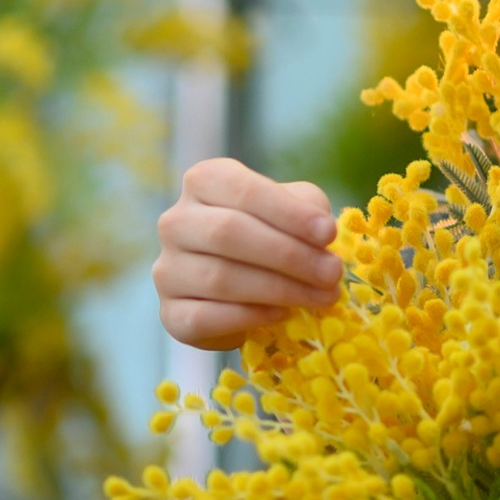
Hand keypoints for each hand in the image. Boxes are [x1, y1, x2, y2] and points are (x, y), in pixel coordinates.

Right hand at [152, 158, 341, 350]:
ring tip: (321, 296)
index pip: (241, 190)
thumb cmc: (276, 233)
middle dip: (289, 255)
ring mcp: (167, 269)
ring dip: (280, 289)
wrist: (246, 288)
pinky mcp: (170, 312)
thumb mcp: (296, 208)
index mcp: (204, 182)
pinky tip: (282, 314)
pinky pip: (206, 317)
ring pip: (219, 278)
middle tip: (332, 273)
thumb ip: (308, 209)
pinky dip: (250, 317)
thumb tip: (321, 232)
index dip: (288, 212)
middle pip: (228, 233)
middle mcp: (176, 222)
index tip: (328, 233)